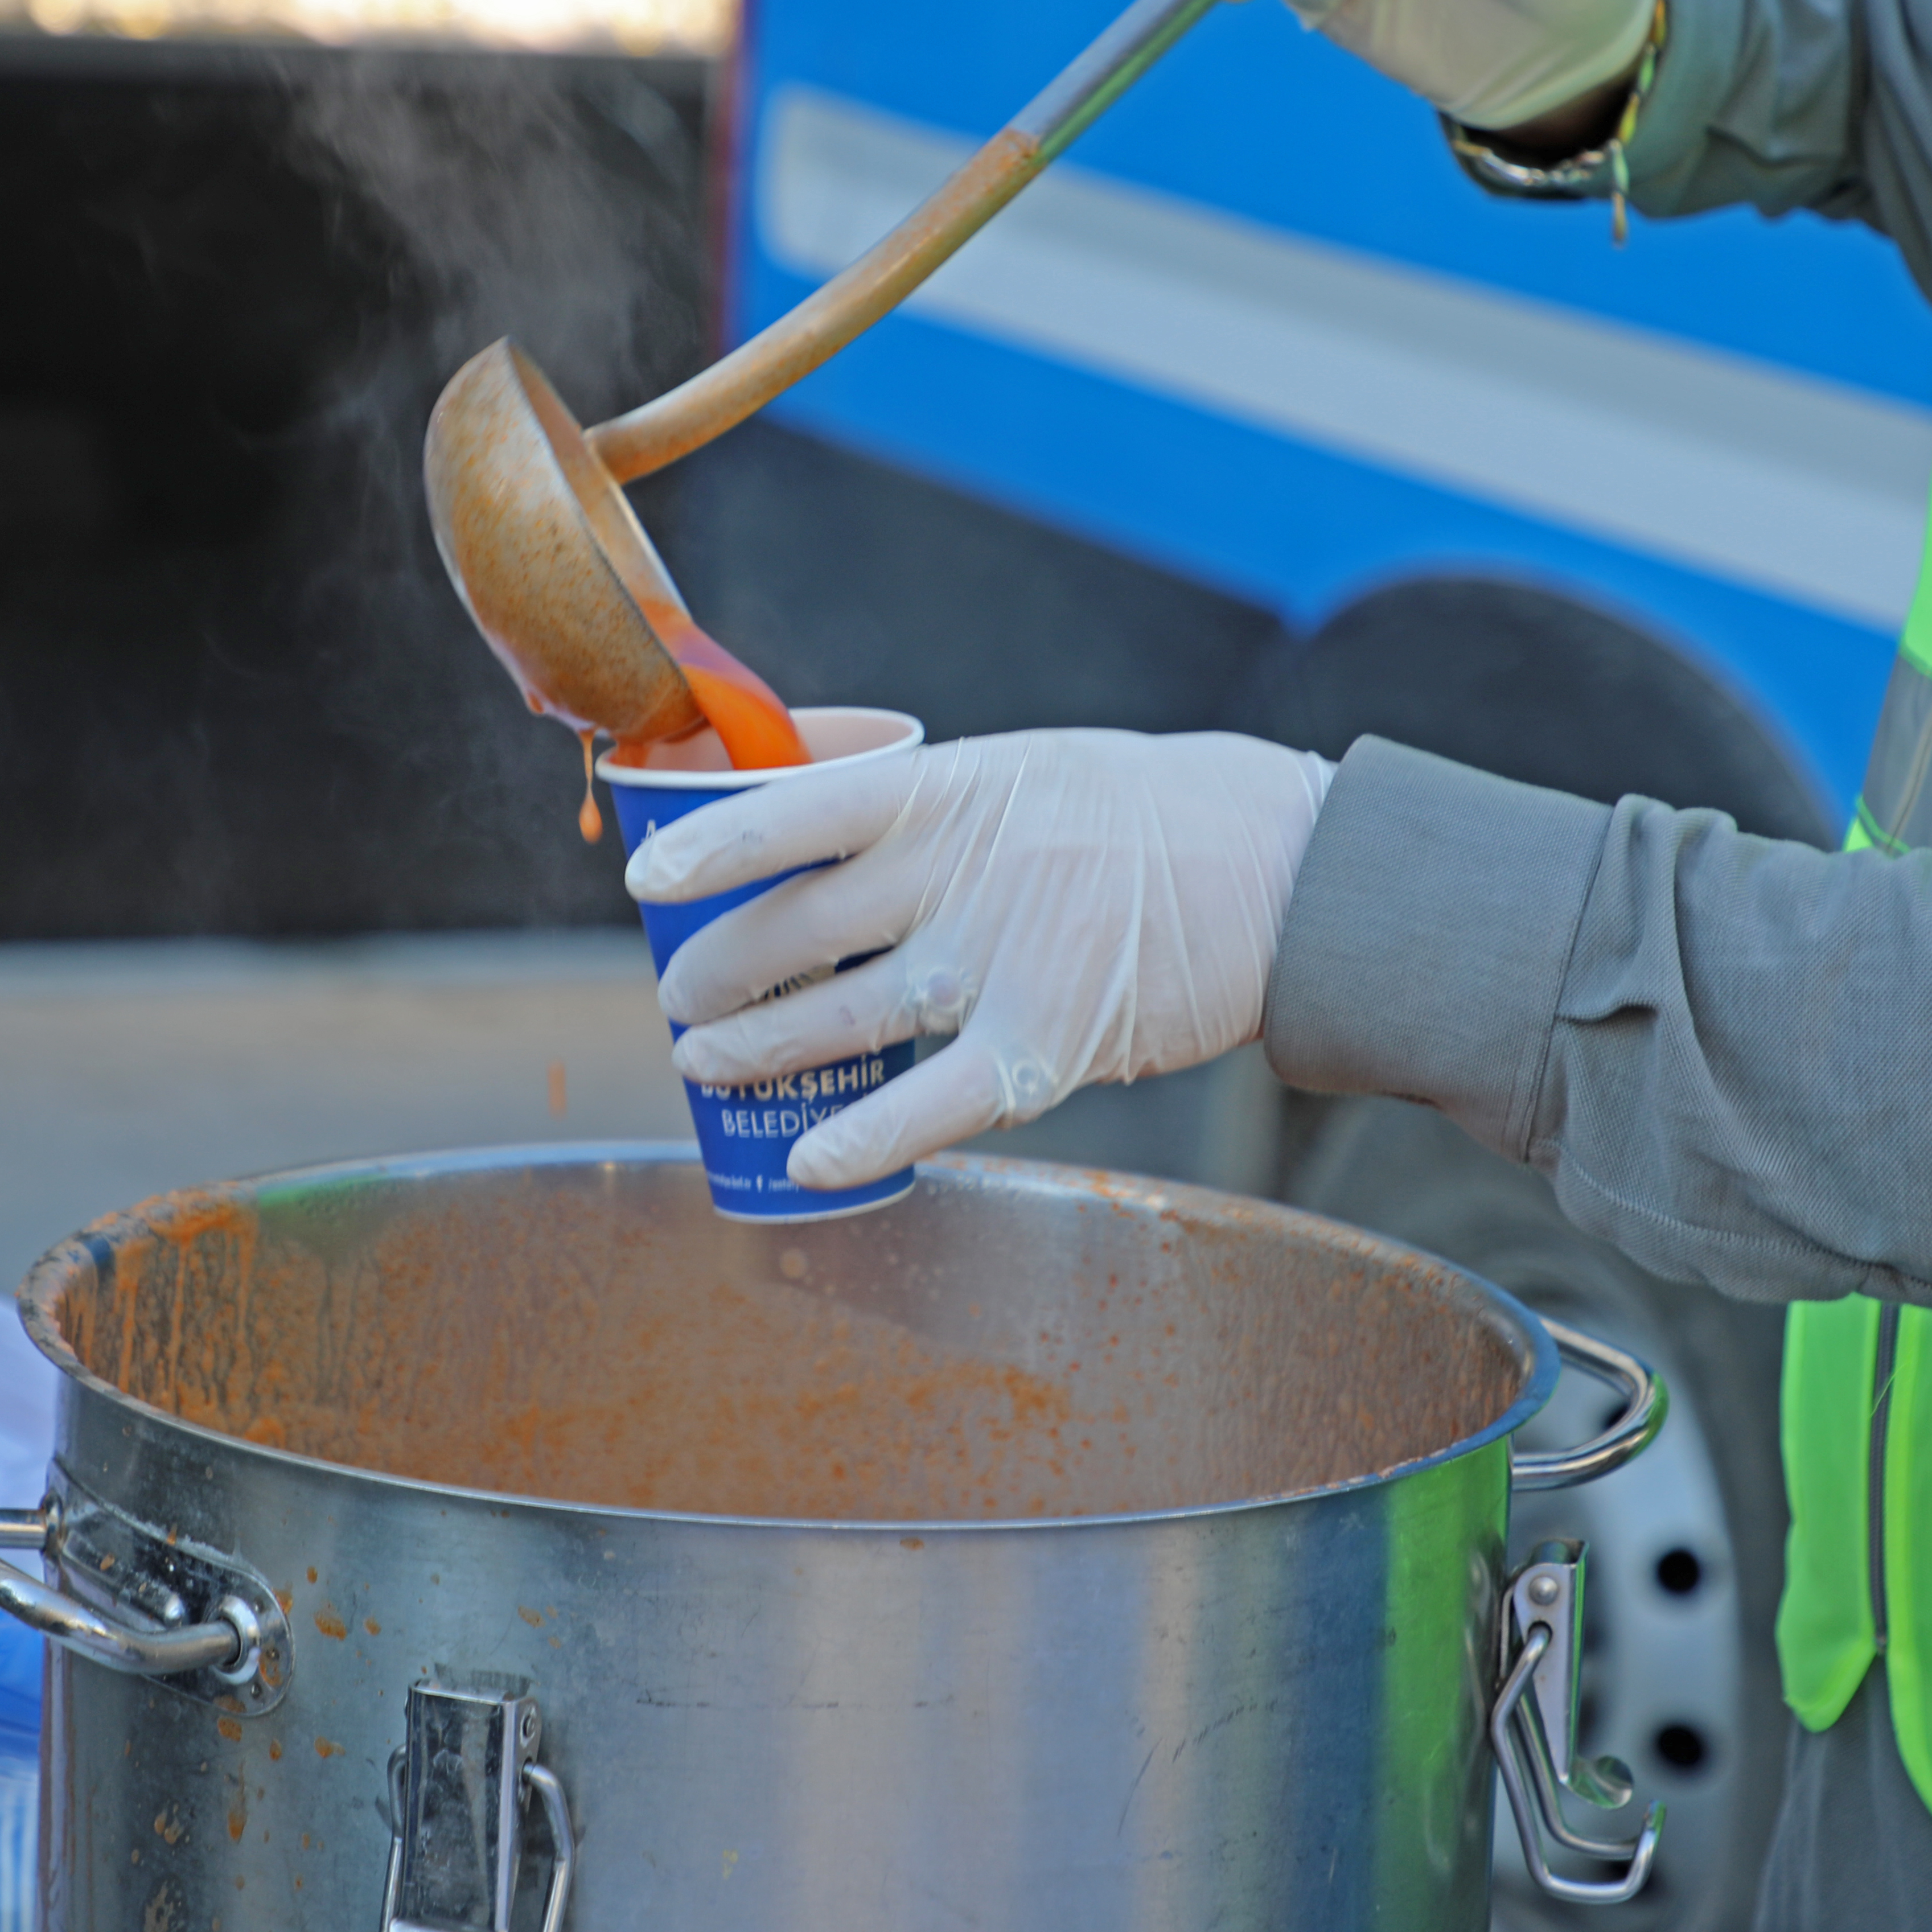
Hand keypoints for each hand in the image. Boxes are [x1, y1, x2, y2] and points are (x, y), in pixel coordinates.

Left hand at [625, 732, 1335, 1189]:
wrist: (1285, 870)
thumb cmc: (1151, 815)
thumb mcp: (1031, 770)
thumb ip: (935, 809)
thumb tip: (824, 834)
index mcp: (955, 791)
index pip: (799, 810)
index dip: (713, 849)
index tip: (646, 882)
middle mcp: (965, 874)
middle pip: (796, 929)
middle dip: (714, 972)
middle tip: (678, 996)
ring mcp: (1004, 961)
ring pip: (840, 1015)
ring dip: (755, 1050)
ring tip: (703, 1065)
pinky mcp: (1049, 1043)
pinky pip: (931, 1103)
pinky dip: (860, 1137)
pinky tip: (804, 1161)